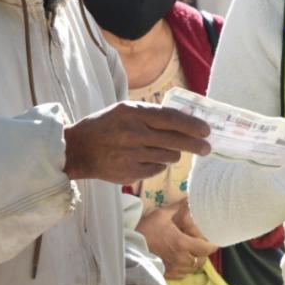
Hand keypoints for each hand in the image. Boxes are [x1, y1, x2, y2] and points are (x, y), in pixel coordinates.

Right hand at [65, 102, 209, 183]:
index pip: (171, 118)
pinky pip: (156, 169)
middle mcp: (133, 133)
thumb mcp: (125, 111)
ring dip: (173, 154)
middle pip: (175, 141)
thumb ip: (152, 114)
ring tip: (164, 150)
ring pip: (169, 157)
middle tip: (207, 148)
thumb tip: (186, 119)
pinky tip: (146, 159)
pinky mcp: (130, 173)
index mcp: (133, 113)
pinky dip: (157, 165)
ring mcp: (131, 155)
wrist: (77, 150)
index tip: (206, 130)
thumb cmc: (105, 126)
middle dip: (195, 145)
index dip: (192, 125)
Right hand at [136, 199, 218, 279]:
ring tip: (191, 252)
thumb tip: (190, 199)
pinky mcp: (168, 274)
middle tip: (201, 244)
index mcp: (183, 244)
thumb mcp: (161, 215)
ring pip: (193, 269)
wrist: (128, 248)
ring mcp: (175, 269)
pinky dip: (185, 268)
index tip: (213, 239)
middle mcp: (182, 259)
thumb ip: (178, 208)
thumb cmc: (145, 231)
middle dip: (204, 253)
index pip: (207, 249)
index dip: (213, 245)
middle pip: (202, 260)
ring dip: (195, 261)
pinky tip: (181, 260)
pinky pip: (183, 274)